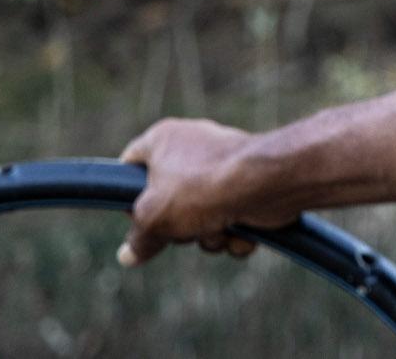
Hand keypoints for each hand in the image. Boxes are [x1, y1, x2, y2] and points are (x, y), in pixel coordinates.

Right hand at [117, 118, 294, 266]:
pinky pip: (230, 224)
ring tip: (218, 226)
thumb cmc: (202, 188)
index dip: (127, 193)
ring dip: (209, 236)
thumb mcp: (153, 217)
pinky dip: (235, 234)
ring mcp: (223, 172)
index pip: (130, 164)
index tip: (133, 215)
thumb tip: (128, 255)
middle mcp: (193, 151)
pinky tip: (241, 229)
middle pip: (168, 204)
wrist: (268, 183)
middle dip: (177, 228)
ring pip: (201, 221)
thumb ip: (138, 237)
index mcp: (163, 140)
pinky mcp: (249, 191)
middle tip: (183, 227)